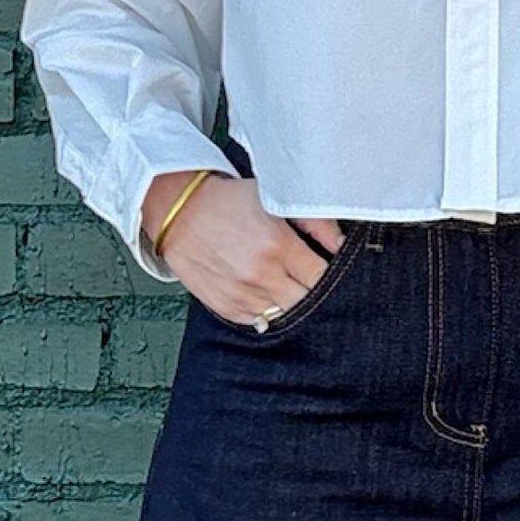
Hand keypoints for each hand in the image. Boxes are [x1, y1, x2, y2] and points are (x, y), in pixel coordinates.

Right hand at [142, 169, 344, 323]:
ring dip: (289, 302)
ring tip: (284, 284)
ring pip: (284, 315)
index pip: (322, 276)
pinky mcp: (225, 307)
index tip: (326, 266)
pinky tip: (264, 292)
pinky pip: (258, 321)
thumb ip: (315, 220)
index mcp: (278, 246)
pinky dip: (265, 310)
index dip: (330, 273)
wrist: (179, 213)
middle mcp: (261, 275)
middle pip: (307, 302)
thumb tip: (341, 244)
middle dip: (312, 291)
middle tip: (307, 278)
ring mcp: (242, 294)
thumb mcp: (274, 198)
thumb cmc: (227, 202)